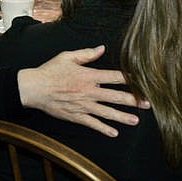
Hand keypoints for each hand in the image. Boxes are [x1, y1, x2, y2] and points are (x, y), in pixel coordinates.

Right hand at [18, 45, 149, 137]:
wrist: (34, 88)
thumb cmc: (50, 71)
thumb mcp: (67, 57)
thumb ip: (86, 54)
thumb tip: (102, 48)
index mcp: (88, 75)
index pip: (114, 77)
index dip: (130, 79)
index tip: (142, 81)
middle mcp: (88, 91)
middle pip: (115, 96)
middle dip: (133, 100)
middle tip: (147, 104)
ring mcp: (83, 105)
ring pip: (107, 112)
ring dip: (123, 117)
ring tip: (136, 121)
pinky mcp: (75, 116)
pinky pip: (92, 123)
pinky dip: (103, 129)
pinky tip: (114, 133)